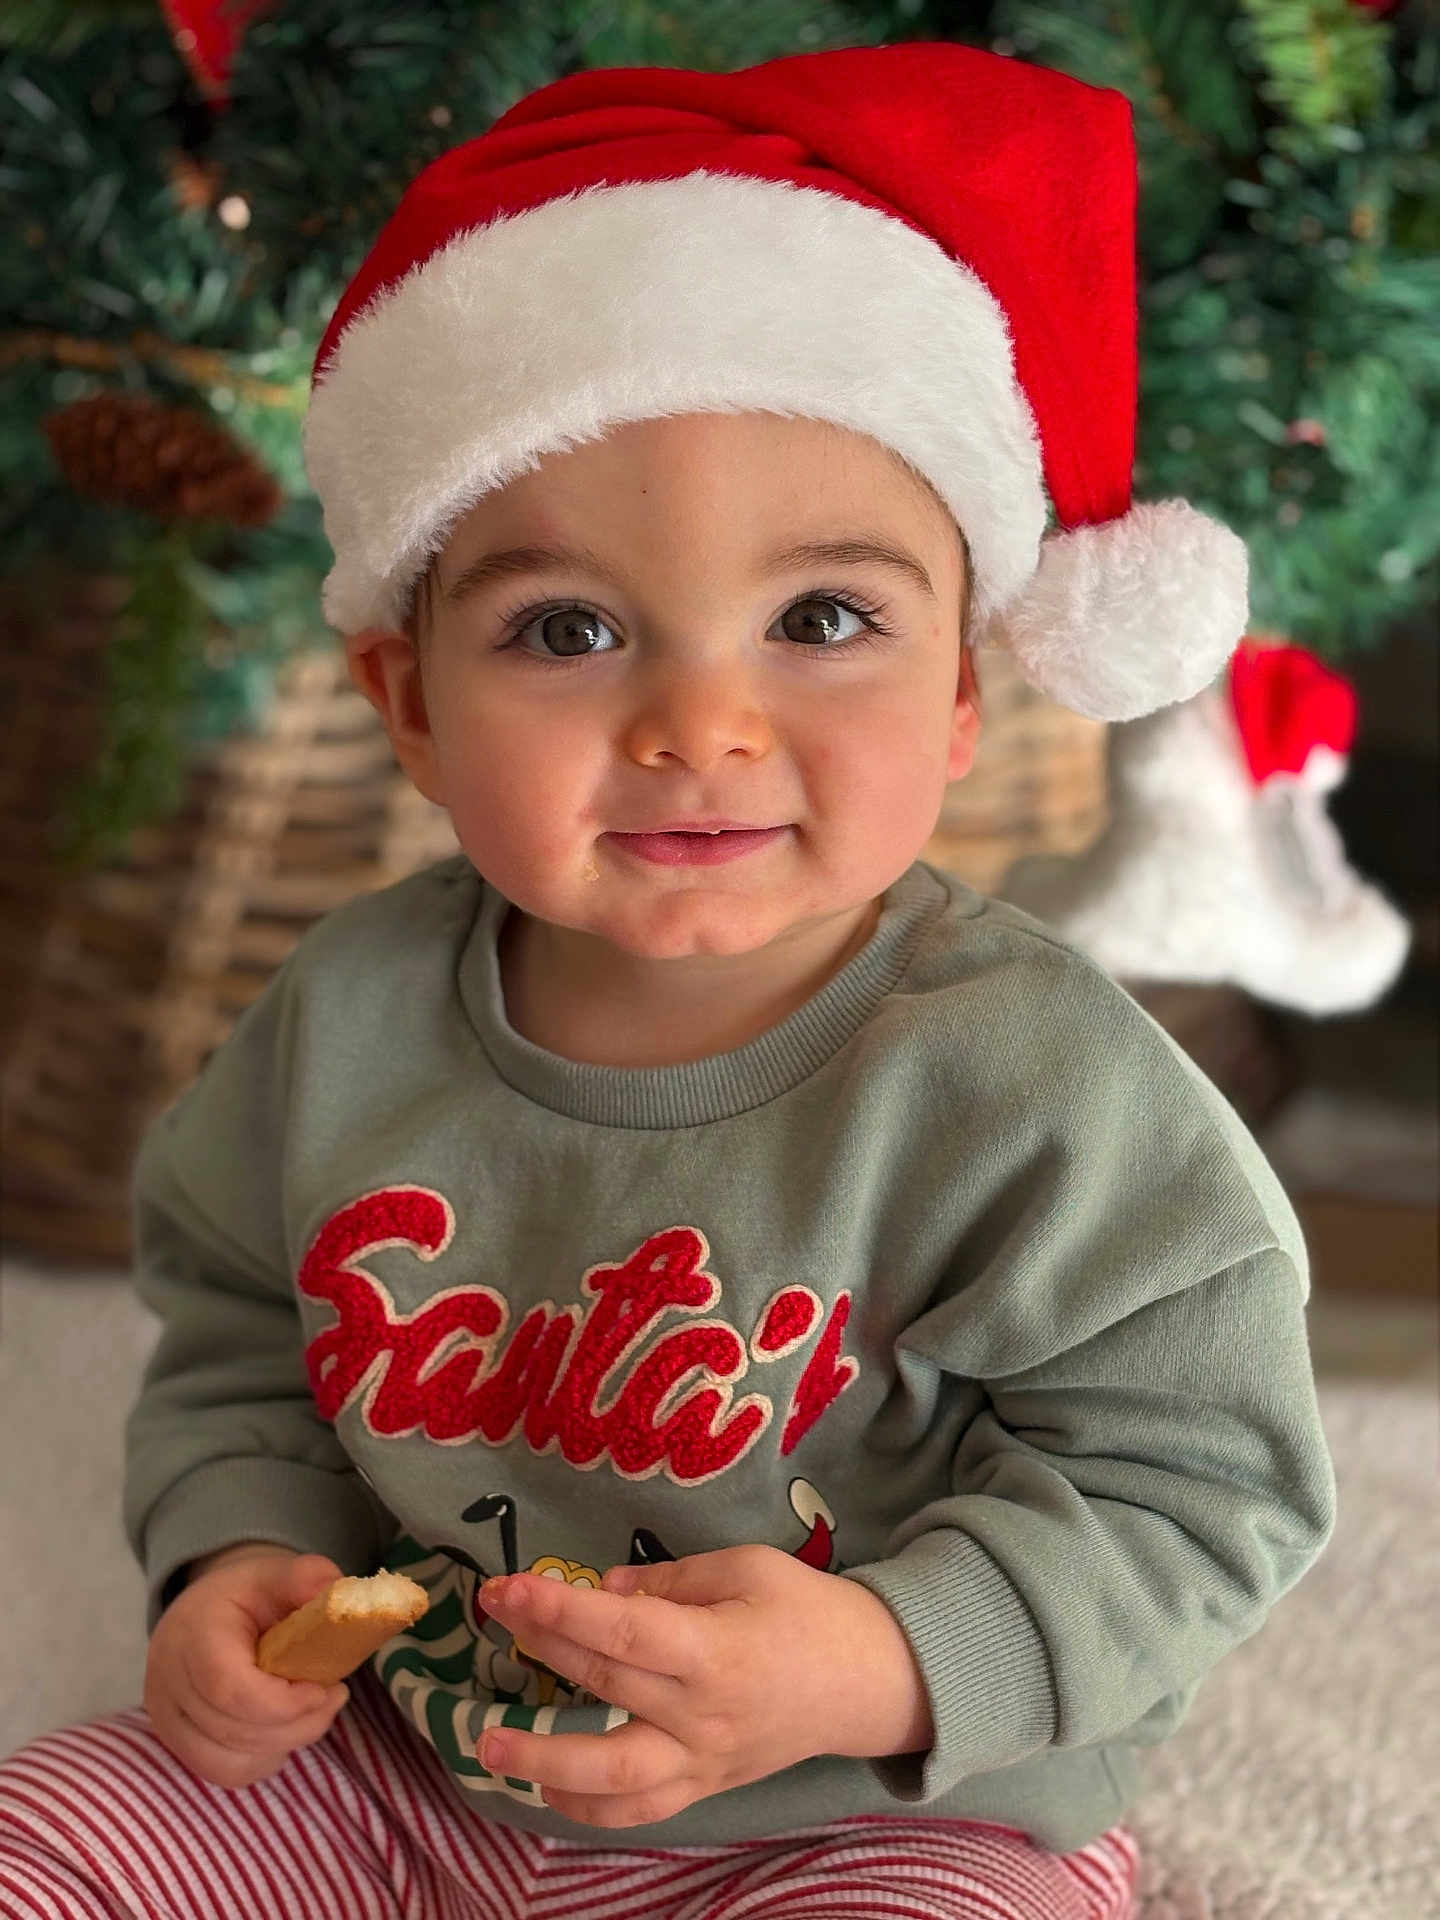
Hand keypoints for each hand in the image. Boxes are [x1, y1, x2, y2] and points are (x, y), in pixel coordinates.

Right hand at [144, 1545, 351, 1787]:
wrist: (205, 1609)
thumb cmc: (247, 1594)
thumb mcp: (277, 1572)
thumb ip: (307, 1577)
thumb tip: (336, 1592)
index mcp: (193, 1633)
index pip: (229, 1688)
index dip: (282, 1702)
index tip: (325, 1688)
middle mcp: (168, 1680)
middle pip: (235, 1729)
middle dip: (297, 1723)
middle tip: (335, 1696)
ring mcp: (166, 1716)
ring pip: (230, 1760)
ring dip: (284, 1743)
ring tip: (313, 1710)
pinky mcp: (174, 1741)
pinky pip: (223, 1772)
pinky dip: (262, 1759)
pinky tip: (284, 1730)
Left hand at [474, 1544, 932, 1828]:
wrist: (868, 1681)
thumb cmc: (808, 1611)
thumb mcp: (747, 1568)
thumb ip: (672, 1581)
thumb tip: (604, 1593)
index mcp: (716, 1652)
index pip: (620, 1632)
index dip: (558, 1610)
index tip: (508, 1587)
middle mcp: (702, 1716)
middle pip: (605, 1686)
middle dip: (539, 1647)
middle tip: (492, 1615)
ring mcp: (702, 1762)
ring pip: (613, 1777)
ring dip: (544, 1760)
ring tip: (490, 1743)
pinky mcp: (704, 1787)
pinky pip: (640, 1812)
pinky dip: (588, 1808)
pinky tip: (547, 1787)